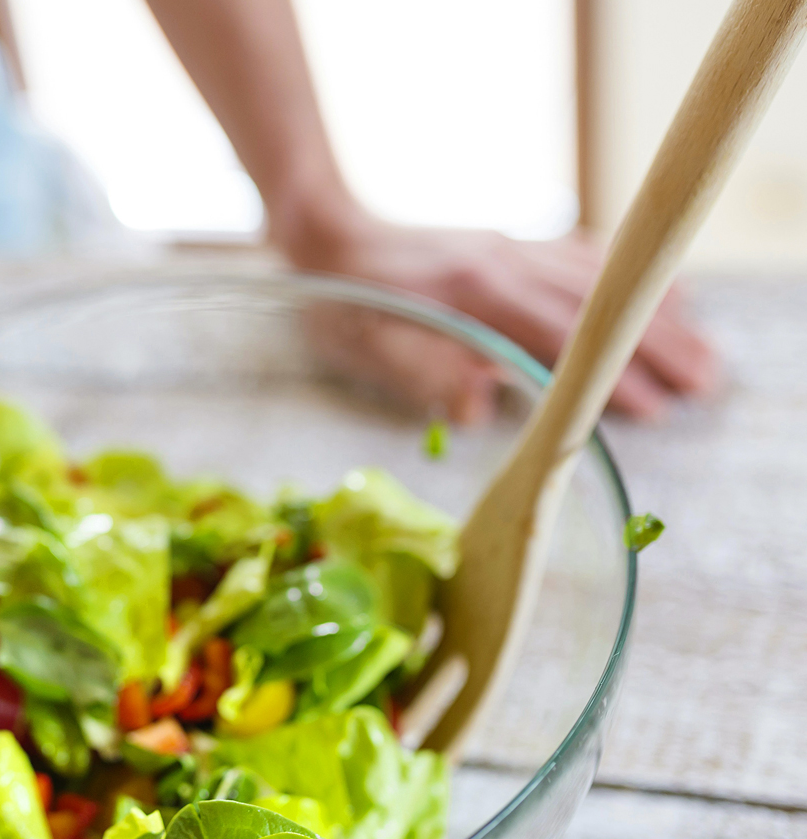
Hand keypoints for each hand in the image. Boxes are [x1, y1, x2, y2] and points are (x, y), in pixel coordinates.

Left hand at [275, 211, 718, 423]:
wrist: (328, 234)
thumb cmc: (342, 301)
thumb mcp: (367, 345)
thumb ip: (421, 370)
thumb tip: (473, 404)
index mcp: (472, 292)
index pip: (557, 336)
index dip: (607, 373)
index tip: (652, 408)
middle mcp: (503, 261)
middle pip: (597, 304)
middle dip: (656, 344)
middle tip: (705, 382)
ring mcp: (510, 247)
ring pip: (599, 279)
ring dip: (653, 313)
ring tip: (701, 349)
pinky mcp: (509, 244)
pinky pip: (581, 256)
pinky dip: (625, 279)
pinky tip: (657, 295)